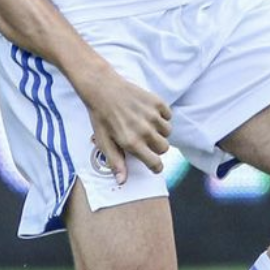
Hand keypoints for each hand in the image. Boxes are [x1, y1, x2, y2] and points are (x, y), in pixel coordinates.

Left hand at [74, 67, 171, 184]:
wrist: (102, 88)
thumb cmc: (101, 117)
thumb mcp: (104, 141)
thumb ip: (115, 161)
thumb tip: (122, 181)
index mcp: (132, 143)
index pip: (156, 163)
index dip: (156, 166)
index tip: (153, 164)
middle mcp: (145, 130)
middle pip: (164, 148)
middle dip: (157, 148)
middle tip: (145, 140)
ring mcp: (152, 115)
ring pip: (168, 132)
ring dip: (160, 131)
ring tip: (146, 125)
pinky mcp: (156, 102)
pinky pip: (168, 115)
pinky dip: (162, 116)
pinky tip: (149, 113)